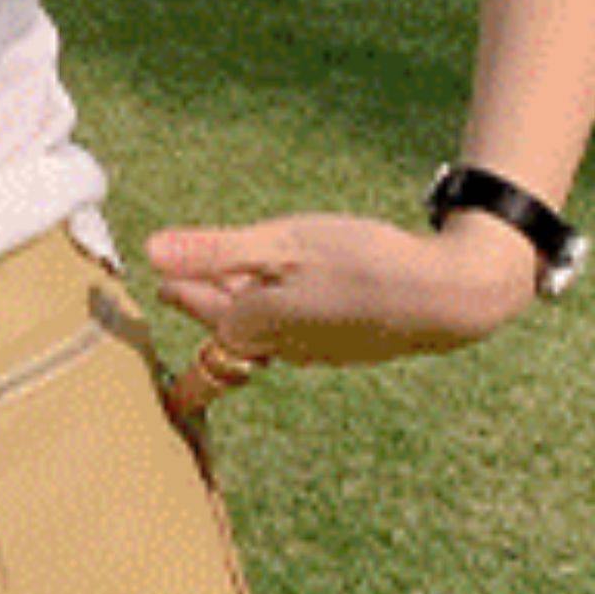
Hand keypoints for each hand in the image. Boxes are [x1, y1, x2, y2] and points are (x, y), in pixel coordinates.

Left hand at [145, 207, 539, 371]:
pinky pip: (300, 331)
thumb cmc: (362, 262)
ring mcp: (315, 350)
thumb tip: (150, 253)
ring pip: (265, 329)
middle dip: (202, 309)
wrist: (445, 297)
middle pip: (227, 326)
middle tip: (175, 292)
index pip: (199, 311)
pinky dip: (285, 313)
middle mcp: (278, 345)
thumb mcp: (282, 243)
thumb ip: (215, 251)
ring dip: (243, 310)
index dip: (178, 296)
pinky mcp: (347, 345)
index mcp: (251, 322)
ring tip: (226, 294)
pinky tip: (294, 301)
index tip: (158, 289)